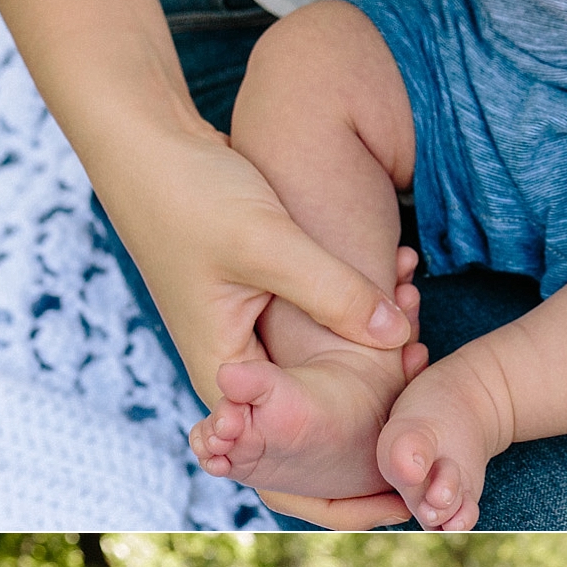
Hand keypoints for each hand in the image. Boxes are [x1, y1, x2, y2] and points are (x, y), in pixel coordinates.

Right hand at [98, 118, 421, 417]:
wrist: (146, 142)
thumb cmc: (189, 194)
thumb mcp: (268, 244)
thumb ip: (333, 292)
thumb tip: (398, 335)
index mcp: (222, 366)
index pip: (292, 424)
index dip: (352, 414)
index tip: (403, 381)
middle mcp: (232, 357)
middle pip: (316, 385)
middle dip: (372, 362)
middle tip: (420, 331)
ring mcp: (244, 326)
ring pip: (322, 345)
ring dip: (368, 322)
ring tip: (412, 287)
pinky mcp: (256, 297)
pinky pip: (316, 313)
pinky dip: (352, 297)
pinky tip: (396, 269)